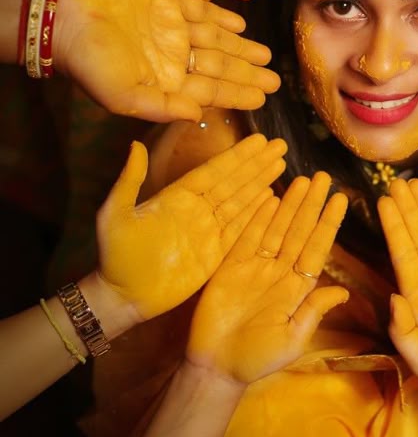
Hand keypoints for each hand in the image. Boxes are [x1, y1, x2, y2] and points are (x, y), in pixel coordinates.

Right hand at [54, 0, 279, 120]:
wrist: (64, 15)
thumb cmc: (89, 60)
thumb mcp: (122, 95)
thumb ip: (161, 107)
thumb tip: (197, 116)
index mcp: (164, 81)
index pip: (211, 91)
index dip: (238, 94)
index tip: (263, 98)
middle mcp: (172, 57)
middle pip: (219, 67)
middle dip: (247, 74)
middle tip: (275, 79)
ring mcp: (170, 29)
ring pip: (216, 40)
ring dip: (240, 48)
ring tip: (265, 54)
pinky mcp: (165, 2)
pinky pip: (201, 11)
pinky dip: (221, 17)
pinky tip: (239, 24)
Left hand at [93, 134, 286, 324]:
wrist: (124, 297)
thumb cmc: (116, 256)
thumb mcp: (116, 215)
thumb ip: (129, 180)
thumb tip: (136, 144)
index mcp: (177, 196)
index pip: (214, 170)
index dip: (237, 156)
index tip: (258, 139)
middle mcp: (197, 209)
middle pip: (233, 182)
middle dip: (256, 163)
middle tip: (280, 144)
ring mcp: (208, 231)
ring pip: (241, 202)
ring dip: (261, 182)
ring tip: (282, 164)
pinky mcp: (215, 253)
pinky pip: (240, 229)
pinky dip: (257, 214)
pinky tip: (272, 198)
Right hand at [187, 172, 348, 383]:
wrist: (216, 367)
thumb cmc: (257, 358)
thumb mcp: (292, 339)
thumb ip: (313, 311)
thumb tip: (343, 292)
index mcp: (297, 289)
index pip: (317, 249)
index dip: (328, 224)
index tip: (340, 200)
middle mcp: (279, 272)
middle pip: (298, 232)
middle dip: (311, 205)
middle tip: (323, 177)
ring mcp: (255, 267)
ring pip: (276, 229)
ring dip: (289, 205)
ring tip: (302, 181)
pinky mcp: (230, 267)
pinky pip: (246, 238)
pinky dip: (257, 219)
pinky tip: (269, 198)